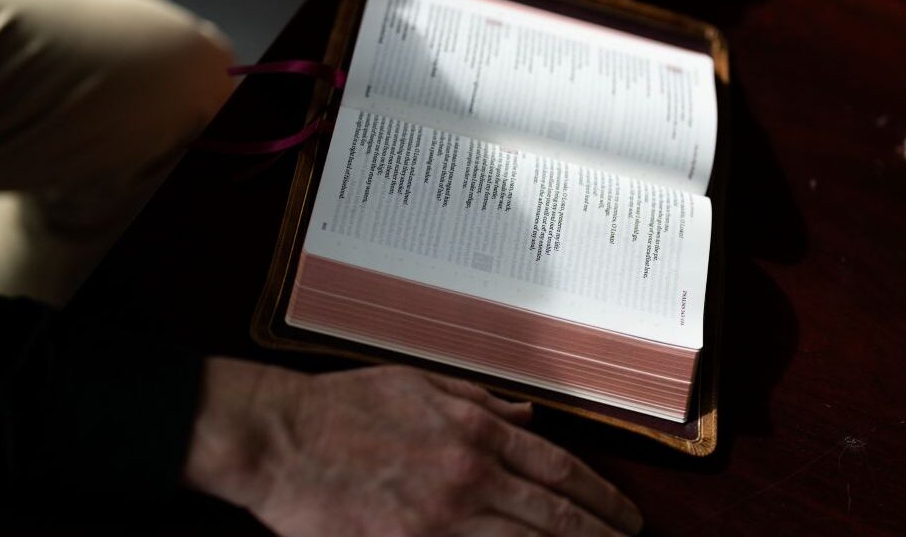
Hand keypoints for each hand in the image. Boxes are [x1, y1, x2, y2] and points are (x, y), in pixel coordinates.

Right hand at [184, 358, 642, 536]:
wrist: (280, 438)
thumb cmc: (344, 405)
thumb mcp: (418, 383)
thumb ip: (479, 401)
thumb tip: (527, 417)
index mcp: (473, 431)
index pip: (557, 469)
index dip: (599, 496)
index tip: (625, 514)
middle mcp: (469, 476)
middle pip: (553, 514)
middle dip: (598, 532)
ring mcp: (442, 519)